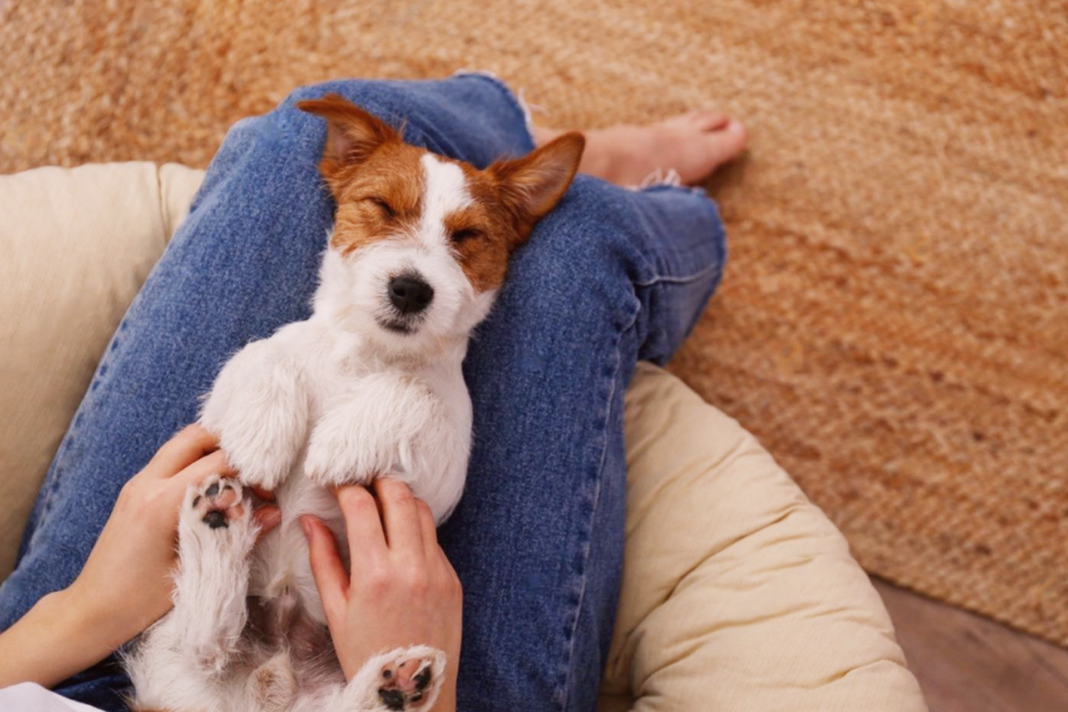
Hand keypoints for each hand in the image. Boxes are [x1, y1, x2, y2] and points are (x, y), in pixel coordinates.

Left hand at [0, 424, 280, 688]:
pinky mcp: (134, 492)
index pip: (216, 462)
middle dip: (231, 447)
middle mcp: (146, 485)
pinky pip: (170, 461)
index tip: (266, 493)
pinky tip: (211, 492)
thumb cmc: (139, 601)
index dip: (249, 472)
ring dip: (212, 453)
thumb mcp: (195, 572)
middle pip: (195, 437)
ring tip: (235, 482)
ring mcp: (137, 485)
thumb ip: (236, 539)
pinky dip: (195, 464)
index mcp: (161, 504)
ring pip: (181, 444)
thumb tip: (274, 515)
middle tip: (252, 475)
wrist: (90, 611)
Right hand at [302, 479, 461, 708]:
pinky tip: (400, 541)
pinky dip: (416, 531)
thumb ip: (323, 559)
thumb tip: (309, 520)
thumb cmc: (366, 654)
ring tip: (381, 506)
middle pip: (399, 495)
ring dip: (401, 500)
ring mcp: (438, 570)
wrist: (413, 692)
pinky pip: (435, 540)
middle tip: (361, 483)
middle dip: (378, 481)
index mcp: (376, 574)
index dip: (345, 487)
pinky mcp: (453, 578)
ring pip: (422, 511)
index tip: (334, 485)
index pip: (362, 506)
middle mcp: (412, 566)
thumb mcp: (335, 610)